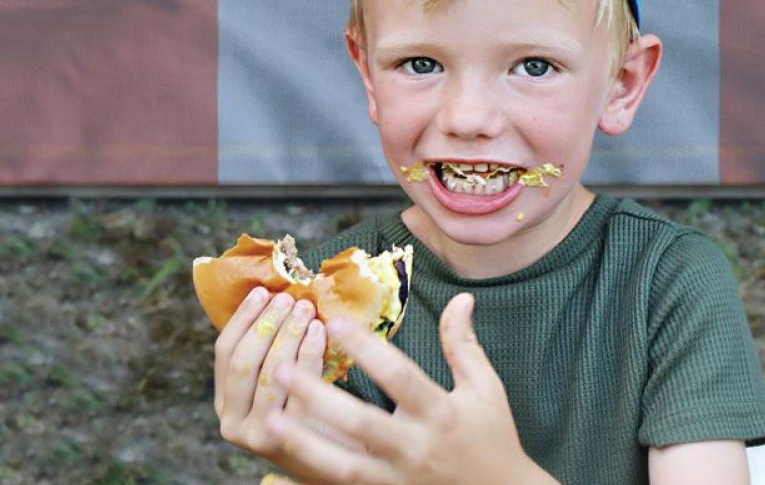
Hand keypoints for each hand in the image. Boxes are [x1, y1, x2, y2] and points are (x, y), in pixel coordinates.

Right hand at [213, 287, 328, 461]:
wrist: (338, 464)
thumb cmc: (311, 418)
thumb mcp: (281, 389)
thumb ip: (271, 355)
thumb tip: (279, 298)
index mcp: (225, 403)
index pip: (224, 353)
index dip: (243, 318)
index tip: (262, 291)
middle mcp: (232, 422)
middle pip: (243, 361)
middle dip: (266, 324)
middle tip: (288, 299)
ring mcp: (257, 434)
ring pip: (269, 372)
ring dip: (287, 334)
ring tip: (305, 310)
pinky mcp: (288, 439)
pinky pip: (298, 386)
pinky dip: (307, 353)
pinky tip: (319, 333)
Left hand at [265, 293, 557, 484]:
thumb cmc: (493, 438)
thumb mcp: (486, 388)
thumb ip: (463, 344)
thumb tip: (461, 297)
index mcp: (440, 413)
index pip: (399, 375)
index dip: (366, 348)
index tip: (333, 321)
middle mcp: (417, 448)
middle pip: (362, 423)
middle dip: (319, 397)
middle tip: (281, 369)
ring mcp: (399, 480)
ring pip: (345, 465)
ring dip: (307, 443)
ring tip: (271, 419)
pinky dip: (313, 478)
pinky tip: (281, 467)